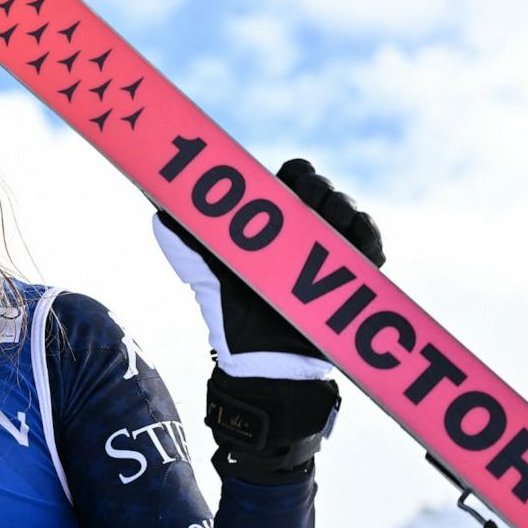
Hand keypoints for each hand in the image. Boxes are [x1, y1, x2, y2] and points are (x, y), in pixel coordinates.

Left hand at [153, 158, 384, 375]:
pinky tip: (356, 240)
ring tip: (330, 221)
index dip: (296, 171)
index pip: (295, 175)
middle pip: (323, 188)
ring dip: (342, 208)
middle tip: (307, 198)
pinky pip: (371, 243)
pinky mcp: (356, 272)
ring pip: (349, 210)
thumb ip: (183, 239)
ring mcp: (333, 247)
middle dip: (318, 186)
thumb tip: (156, 209)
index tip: (288, 179)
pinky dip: (367, 235)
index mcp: (274, 216)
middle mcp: (306, 226)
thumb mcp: (203, 269)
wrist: (258, 356)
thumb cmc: (229, 309)